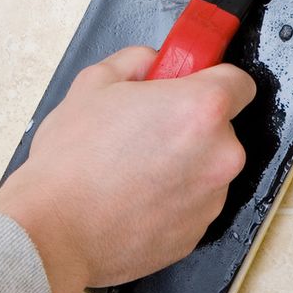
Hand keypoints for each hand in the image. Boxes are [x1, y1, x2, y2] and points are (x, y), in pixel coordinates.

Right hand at [0, 46, 256, 292]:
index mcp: (203, 110)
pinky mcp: (197, 233)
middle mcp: (221, 155)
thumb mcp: (94, 83)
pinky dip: (171, 201)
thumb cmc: (70, 162)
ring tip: (131, 170)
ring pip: (206, 170)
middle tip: (144, 131)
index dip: (211, 81)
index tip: (190, 86)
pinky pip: (192, 205)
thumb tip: (154, 61)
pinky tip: (133, 198)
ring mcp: (212, 199)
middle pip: (220, 129)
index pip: (240, 83)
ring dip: (182, 166)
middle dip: (189, 127)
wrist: (52, 232)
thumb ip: (138, 60)